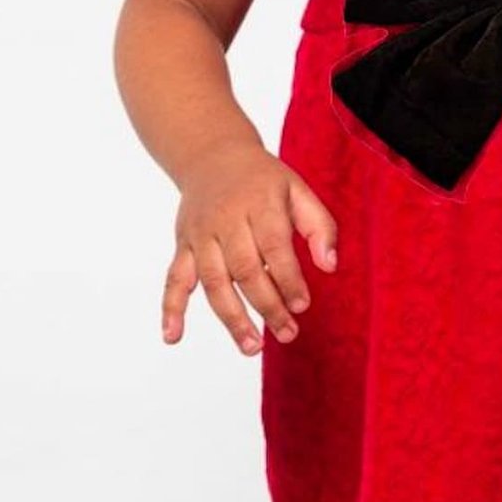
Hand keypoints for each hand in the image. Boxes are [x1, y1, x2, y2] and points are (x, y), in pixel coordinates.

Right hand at [162, 139, 338, 355]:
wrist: (212, 155)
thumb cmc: (262, 180)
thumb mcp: (297, 190)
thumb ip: (319, 226)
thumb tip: (329, 267)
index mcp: (259, 202)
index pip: (274, 246)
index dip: (288, 279)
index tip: (302, 305)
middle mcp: (226, 218)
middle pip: (244, 268)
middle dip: (267, 305)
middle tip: (288, 333)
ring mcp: (201, 234)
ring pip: (213, 280)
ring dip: (231, 317)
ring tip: (251, 347)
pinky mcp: (183, 245)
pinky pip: (174, 278)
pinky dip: (171, 308)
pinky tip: (173, 336)